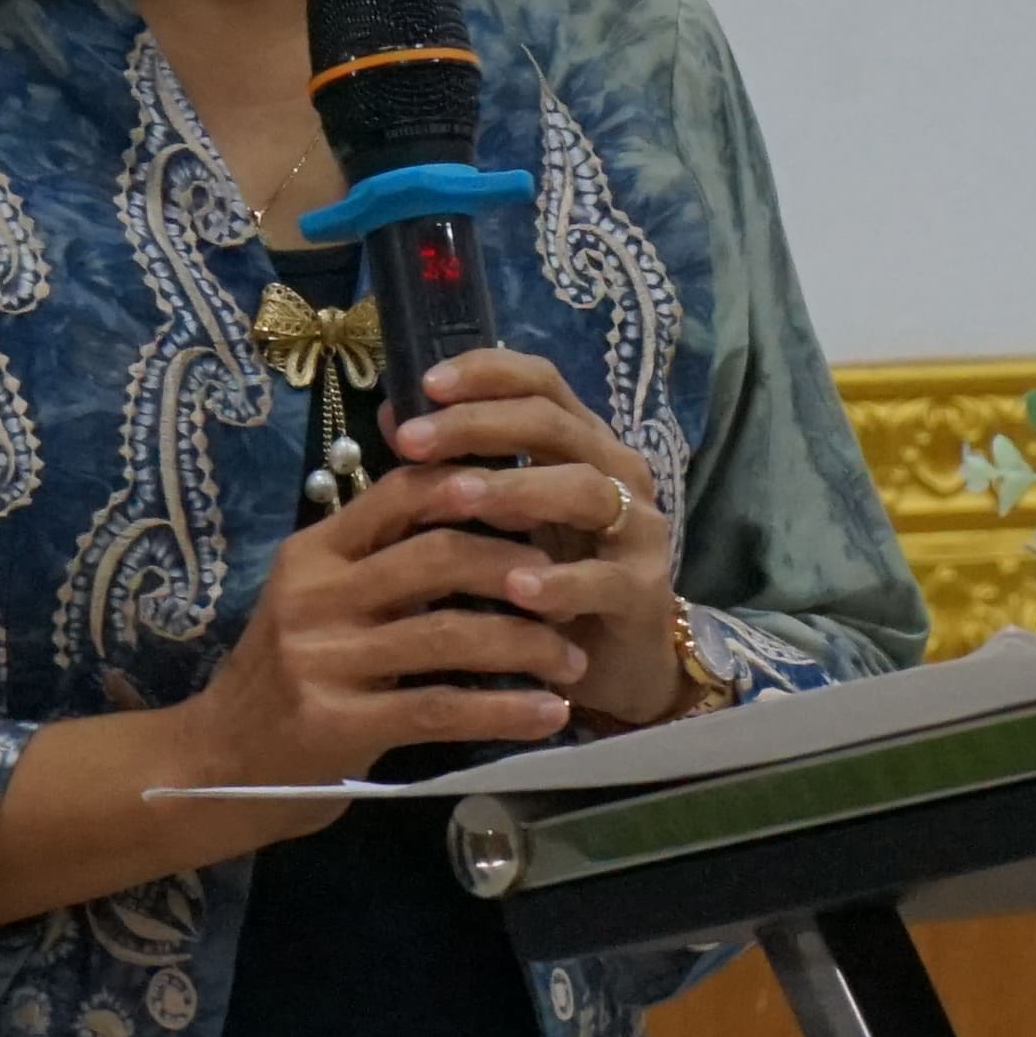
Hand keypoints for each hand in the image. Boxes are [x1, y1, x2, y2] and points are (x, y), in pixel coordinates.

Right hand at [175, 455, 595, 784]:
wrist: (219, 761)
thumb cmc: (287, 674)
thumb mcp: (319, 600)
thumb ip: (381, 560)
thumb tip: (483, 517)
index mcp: (314, 552)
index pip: (402, 493)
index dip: (478, 489)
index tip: (538, 503)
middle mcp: (315, 596)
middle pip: (437, 556)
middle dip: (517, 569)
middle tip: (568, 588)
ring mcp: (322, 659)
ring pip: (449, 633)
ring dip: (527, 645)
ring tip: (573, 660)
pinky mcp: (337, 722)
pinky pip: (440, 707)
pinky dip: (506, 709)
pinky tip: (550, 714)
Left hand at [386, 348, 687, 725]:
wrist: (612, 663)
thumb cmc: (548, 579)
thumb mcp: (500, 519)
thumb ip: (457, 468)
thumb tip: (392, 419)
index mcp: (580, 443)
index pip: (540, 383)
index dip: (486, 373)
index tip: (426, 384)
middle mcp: (615, 471)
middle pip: (553, 423)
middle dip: (478, 426)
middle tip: (413, 441)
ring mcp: (636, 528)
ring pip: (584, 488)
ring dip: (516, 489)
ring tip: (456, 498)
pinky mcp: (644, 590)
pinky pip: (603, 578)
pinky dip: (559, 581)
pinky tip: (515, 585)